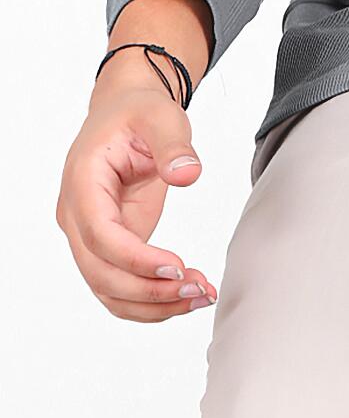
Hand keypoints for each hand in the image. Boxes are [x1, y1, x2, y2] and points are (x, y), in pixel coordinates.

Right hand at [57, 62, 217, 322]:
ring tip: (201, 296)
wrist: (126, 114)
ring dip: (153, 304)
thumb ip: (174, 145)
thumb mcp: (161, 117)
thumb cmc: (139, 113)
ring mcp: (90, 235)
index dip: (136, 259)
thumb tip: (187, 175)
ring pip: (108, 289)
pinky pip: (121, 285)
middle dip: (149, 291)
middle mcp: (77, 215)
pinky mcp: (111, 245)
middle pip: (100, 273)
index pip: (99, 235)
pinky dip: (152, 299)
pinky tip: (187, 294)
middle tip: (199, 289)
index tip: (178, 267)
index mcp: (83, 182)